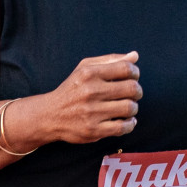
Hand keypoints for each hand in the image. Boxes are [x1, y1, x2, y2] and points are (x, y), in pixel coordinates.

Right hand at [20, 52, 142, 146]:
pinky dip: (130, 124)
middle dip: (137, 91)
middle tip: (133, 94)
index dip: (135, 73)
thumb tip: (135, 56)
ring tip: (127, 108)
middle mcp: (90, 92)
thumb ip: (110, 60)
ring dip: (133, 108)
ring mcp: (91, 112)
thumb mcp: (85, 69)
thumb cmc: (72, 89)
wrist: (49, 115)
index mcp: (89, 73)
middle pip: (132, 88)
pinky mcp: (93, 130)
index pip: (126, 68)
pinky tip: (127, 121)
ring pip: (130, 108)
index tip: (133, 77)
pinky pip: (123, 127)